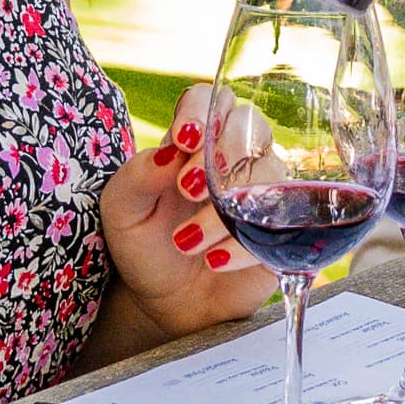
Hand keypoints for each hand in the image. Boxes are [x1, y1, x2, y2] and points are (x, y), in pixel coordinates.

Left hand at [95, 81, 272, 338]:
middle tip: (187, 190)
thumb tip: (168, 152)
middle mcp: (235, 158)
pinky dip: (243, 242)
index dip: (202, 110)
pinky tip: (214, 260)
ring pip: (266, 173)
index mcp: (194, 142)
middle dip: (220, 154)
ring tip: (187, 241)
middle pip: (249, 125)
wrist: (166, 304)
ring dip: (224, 208)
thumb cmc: (143, 246)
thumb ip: (136, 177)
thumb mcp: (122, 211)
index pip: (210, 100)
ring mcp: (264, 192)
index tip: (182, 138)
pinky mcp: (282, 229)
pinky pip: (281, 221)